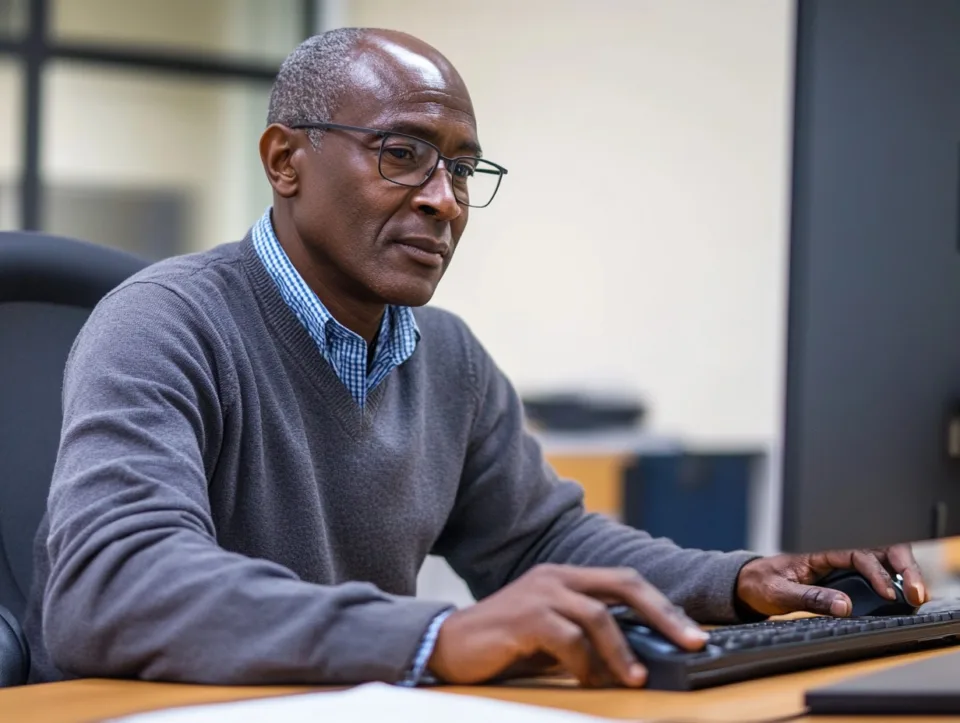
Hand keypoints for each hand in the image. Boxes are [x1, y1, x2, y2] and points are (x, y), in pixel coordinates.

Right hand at [427, 563, 708, 687]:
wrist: (448, 645)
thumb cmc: (504, 643)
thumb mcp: (553, 636)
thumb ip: (586, 635)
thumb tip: (634, 657)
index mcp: (565, 576)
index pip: (626, 581)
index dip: (662, 605)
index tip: (692, 632)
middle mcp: (556, 576)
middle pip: (624, 585)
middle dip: (663, 614)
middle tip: (691, 642)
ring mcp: (540, 593)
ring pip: (599, 616)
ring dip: (623, 651)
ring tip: (637, 678)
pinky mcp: (525, 616)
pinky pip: (569, 638)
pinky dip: (586, 663)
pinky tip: (589, 681)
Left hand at [736, 545, 926, 617]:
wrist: (745, 584)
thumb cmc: (760, 583)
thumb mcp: (780, 593)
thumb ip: (810, 598)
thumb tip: (845, 606)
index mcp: (816, 550)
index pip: (855, 553)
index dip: (876, 572)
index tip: (888, 593)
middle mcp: (830, 551)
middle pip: (875, 549)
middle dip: (900, 565)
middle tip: (916, 591)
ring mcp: (836, 563)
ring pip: (877, 558)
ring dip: (900, 571)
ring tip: (916, 593)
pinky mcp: (839, 575)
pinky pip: (871, 570)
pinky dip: (891, 578)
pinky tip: (902, 592)